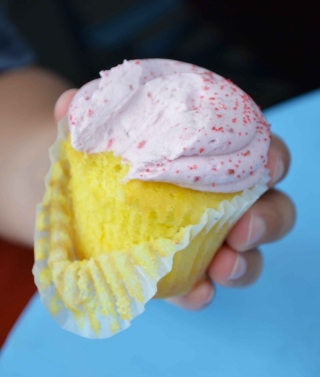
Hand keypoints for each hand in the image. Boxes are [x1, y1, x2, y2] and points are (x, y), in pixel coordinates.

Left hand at [55, 89, 295, 310]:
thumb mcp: (93, 136)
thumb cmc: (97, 162)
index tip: (266, 164)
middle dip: (267, 219)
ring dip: (244, 264)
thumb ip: (85, 118)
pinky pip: (202, 287)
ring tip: (223, 267)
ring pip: (246, 254)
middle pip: (269, 209)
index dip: (272, 158)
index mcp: (209, 160)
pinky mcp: (181, 272)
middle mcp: (218, 201)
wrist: (73, 203)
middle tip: (243, 228)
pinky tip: (195, 293)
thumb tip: (69, 105)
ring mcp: (203, 241)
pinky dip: (202, 292)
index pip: (258, 154)